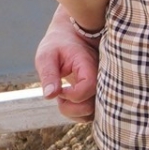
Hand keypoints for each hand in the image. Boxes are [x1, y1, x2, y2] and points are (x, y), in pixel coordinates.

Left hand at [35, 7, 97, 122]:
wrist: (72, 35)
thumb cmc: (57, 44)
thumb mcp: (47, 55)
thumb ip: (49, 74)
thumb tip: (50, 96)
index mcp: (89, 66)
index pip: (87, 88)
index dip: (70, 95)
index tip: (59, 88)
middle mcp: (101, 78)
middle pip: (92, 106)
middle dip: (70, 107)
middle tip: (59, 93)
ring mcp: (101, 86)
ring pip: (93, 113)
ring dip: (74, 112)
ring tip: (64, 96)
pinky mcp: (98, 92)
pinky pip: (92, 113)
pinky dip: (78, 113)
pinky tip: (68, 100)